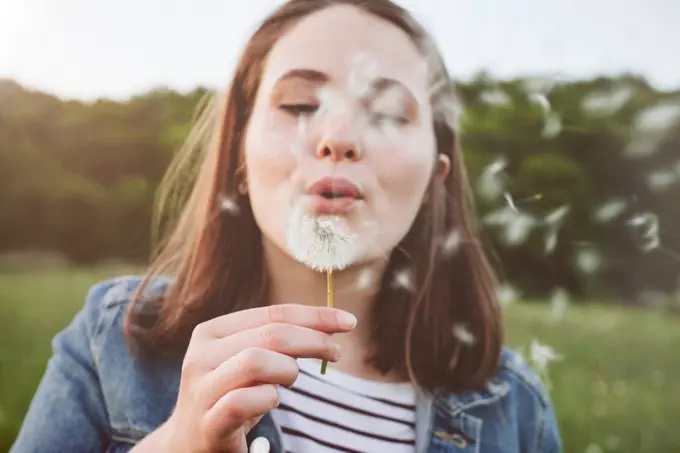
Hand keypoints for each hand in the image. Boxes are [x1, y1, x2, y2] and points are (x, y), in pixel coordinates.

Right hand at [162, 304, 356, 452]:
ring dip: (287, 370)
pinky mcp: (207, 423)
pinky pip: (242, 402)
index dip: (314, 316)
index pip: (272, 313)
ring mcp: (200, 390)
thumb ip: (277, 341)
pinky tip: (271, 400)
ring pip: (256, 361)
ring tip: (290, 381)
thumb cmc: (229, 397)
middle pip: (270, 335)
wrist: (188, 445)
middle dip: (313, 339)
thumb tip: (331, 325)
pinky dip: (268, 398)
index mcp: (212, 332)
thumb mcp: (249, 362)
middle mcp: (200, 355)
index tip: (348, 322)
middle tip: (335, 352)